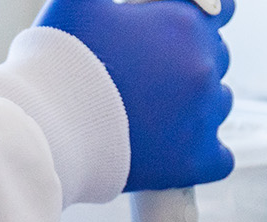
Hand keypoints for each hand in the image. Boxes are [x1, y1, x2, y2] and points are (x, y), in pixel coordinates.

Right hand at [38, 0, 235, 191]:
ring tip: (150, 111)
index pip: (219, 9)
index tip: (176, 31)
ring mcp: (202, 117)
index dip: (197, 17)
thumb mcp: (79, 2)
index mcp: (182, 25)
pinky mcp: (194, 161)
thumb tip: (121, 5)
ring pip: (217, 105)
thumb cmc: (59, 63)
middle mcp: (201, 68)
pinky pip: (219, 159)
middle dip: (184, 62)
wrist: (47, 127)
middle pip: (215, 57)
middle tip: (144, 75)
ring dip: (193, 105)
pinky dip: (199, 152)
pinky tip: (170, 147)